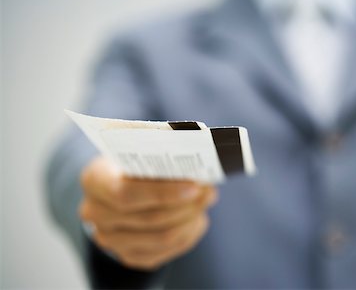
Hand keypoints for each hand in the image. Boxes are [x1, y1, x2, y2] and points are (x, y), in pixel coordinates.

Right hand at [79, 156, 216, 270]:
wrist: (115, 188)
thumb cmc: (132, 164)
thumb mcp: (139, 151)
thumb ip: (162, 159)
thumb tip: (199, 172)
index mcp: (94, 180)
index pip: (126, 193)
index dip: (163, 192)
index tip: (195, 186)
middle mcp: (95, 213)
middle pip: (149, 217)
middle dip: (186, 205)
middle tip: (208, 191)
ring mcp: (109, 239)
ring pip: (161, 237)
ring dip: (190, 219)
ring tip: (206, 201)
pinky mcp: (128, 255)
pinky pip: (165, 252)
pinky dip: (187, 235)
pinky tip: (196, 219)